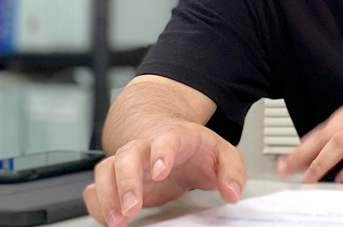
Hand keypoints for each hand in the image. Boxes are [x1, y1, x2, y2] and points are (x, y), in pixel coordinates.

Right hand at [82, 121, 245, 226]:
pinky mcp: (117, 181)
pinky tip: (109, 219)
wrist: (168, 137)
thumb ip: (232, 171)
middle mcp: (146, 148)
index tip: (160, 170)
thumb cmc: (192, 147)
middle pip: (128, 154)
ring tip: (118, 220)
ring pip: (106, 169)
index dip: (161, 153)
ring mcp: (129, 163)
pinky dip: (97, 205)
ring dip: (107, 196)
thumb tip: (232, 192)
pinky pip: (96, 189)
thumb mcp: (221, 153)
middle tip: (132, 206)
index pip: (166, 139)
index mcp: (174, 137)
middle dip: (127, 181)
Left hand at [277, 90, 342, 183]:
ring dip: (321, 162)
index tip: (292, 155)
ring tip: (309, 177)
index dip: (307, 142)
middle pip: (328, 132)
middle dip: (304, 151)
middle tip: (287, 166)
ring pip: (341, 143)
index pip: (328, 124)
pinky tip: (341, 181)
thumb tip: (334, 149)